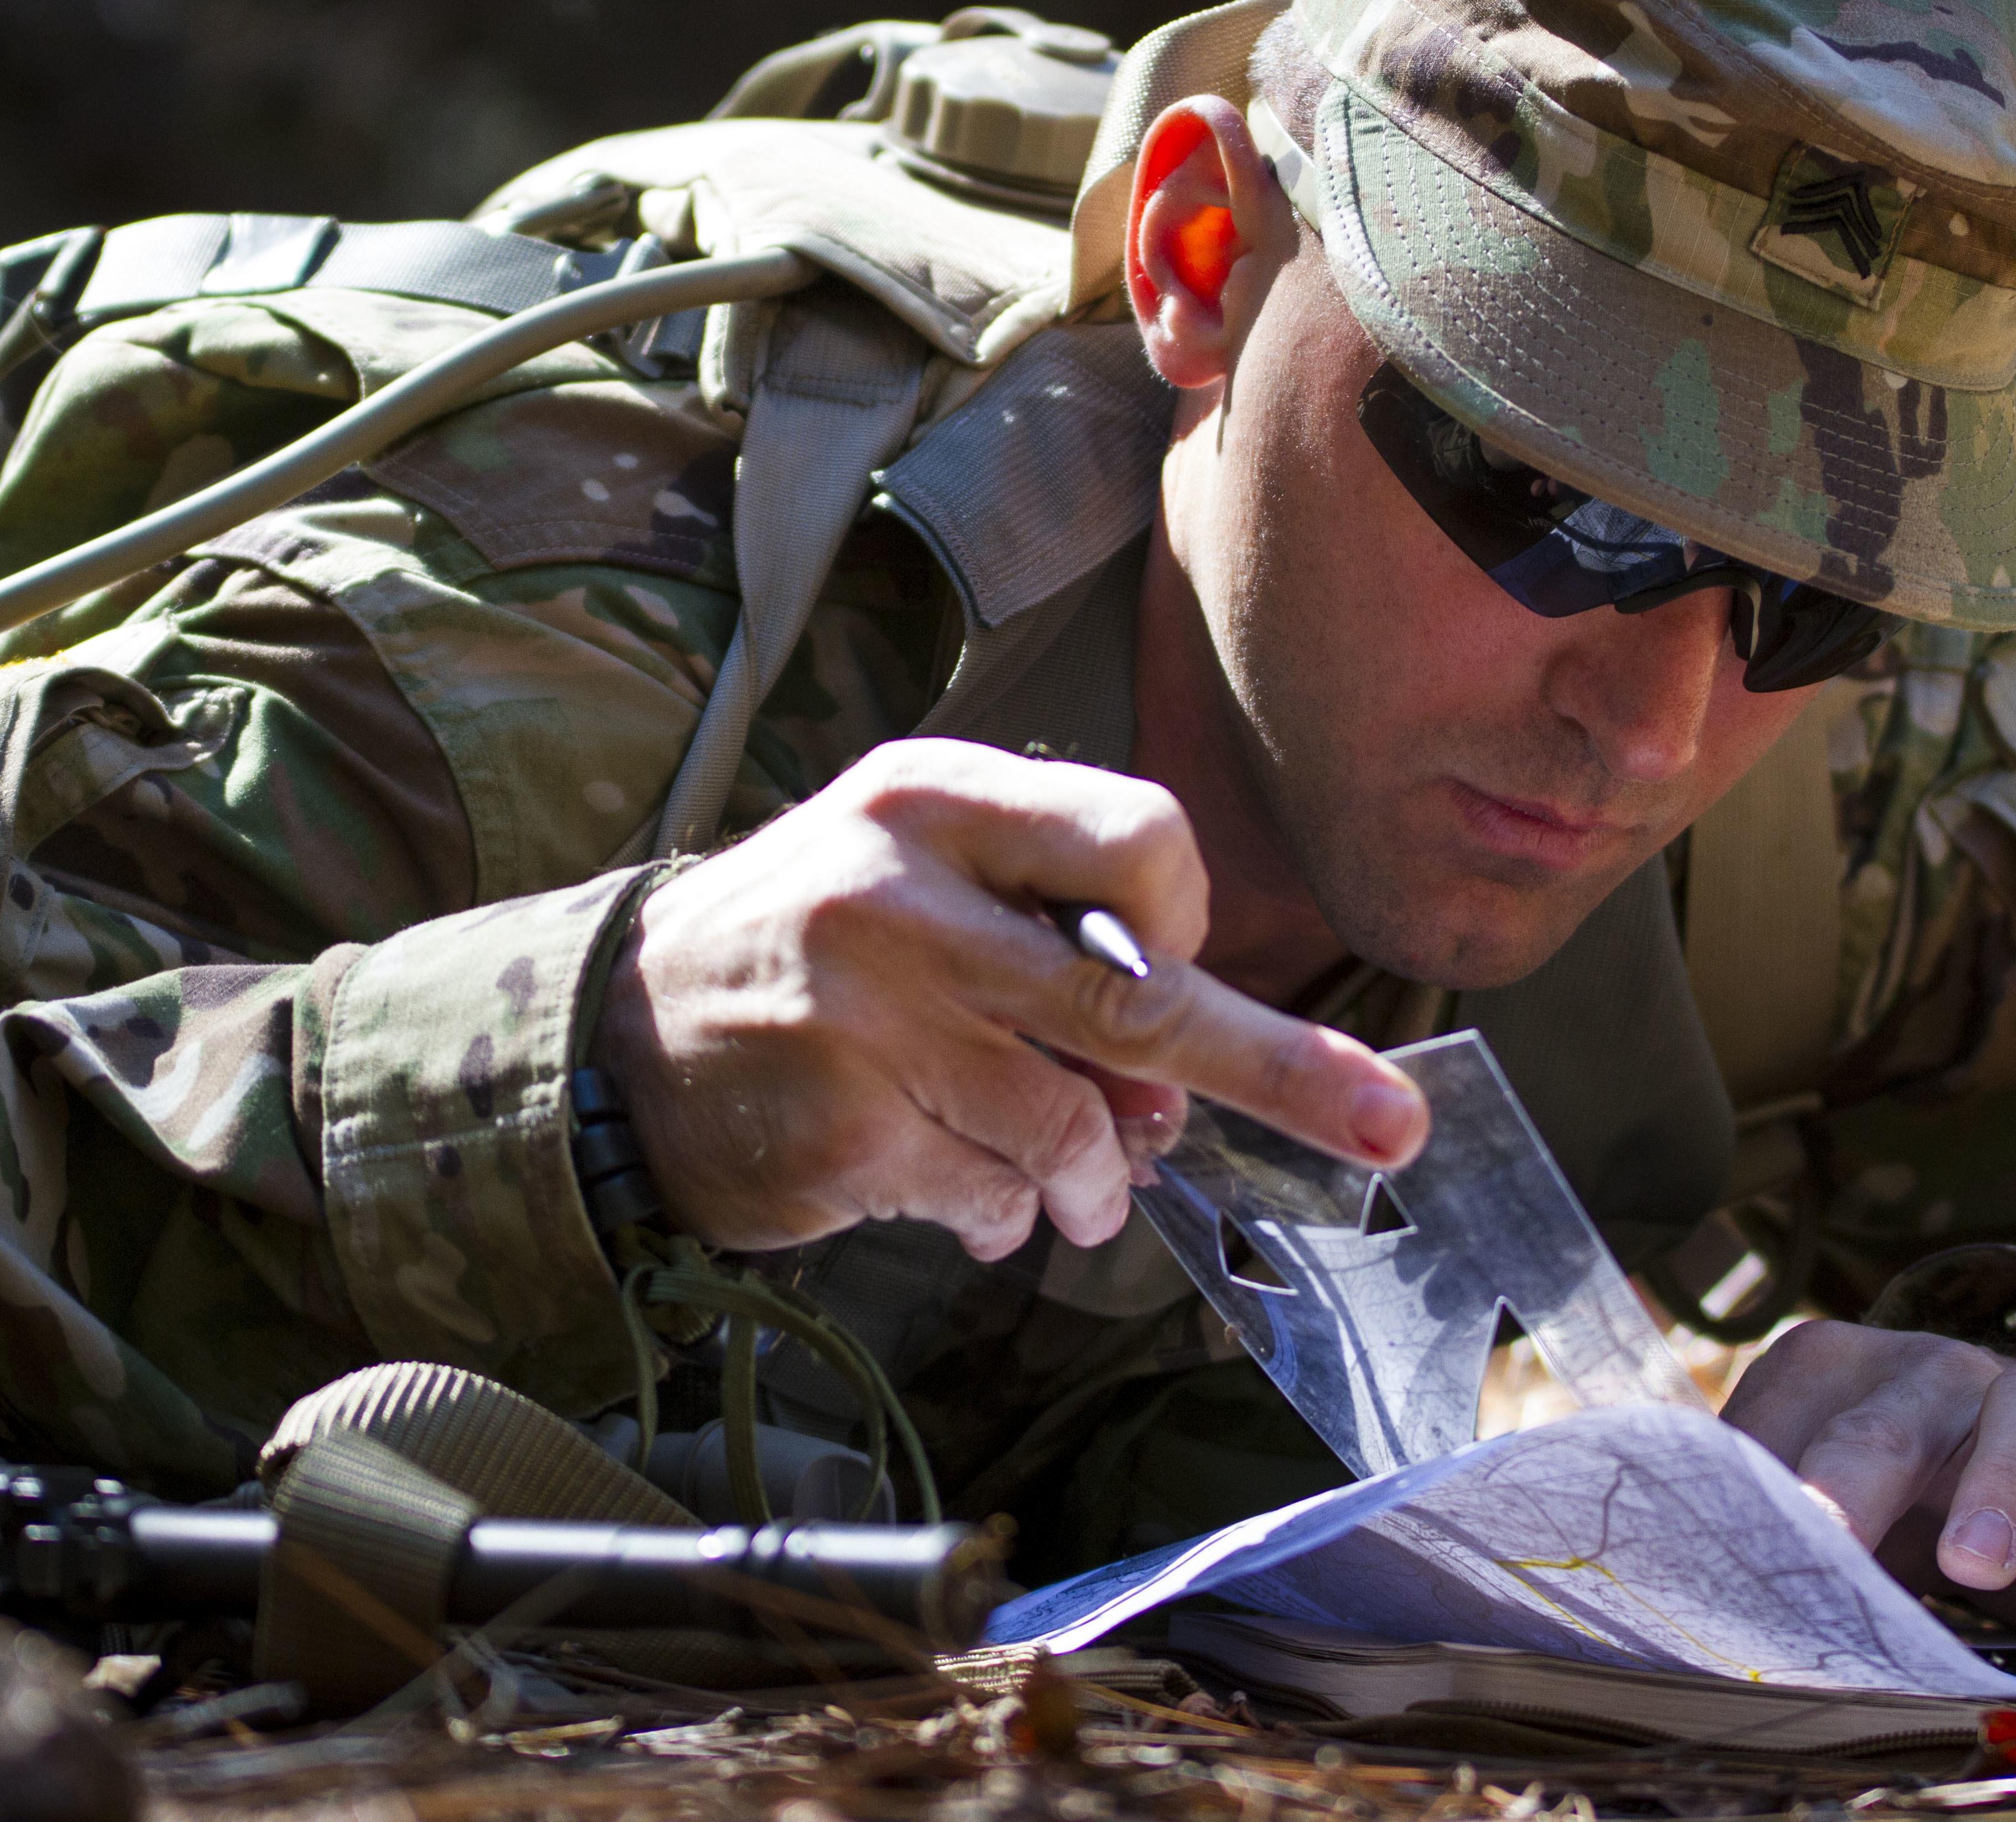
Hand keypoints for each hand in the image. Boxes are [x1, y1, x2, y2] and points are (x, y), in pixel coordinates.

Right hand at [594, 738, 1427, 1261]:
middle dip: (1280, 1071)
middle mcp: (904, 896)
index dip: (1183, 921)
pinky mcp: (841, 1130)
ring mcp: (866, 1018)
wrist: (626, 1027)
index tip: (1178, 963)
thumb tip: (1177, 1092)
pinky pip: (987, 1196)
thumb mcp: (930, 877)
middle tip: (1389, 1126)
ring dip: (1090, 1178)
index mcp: (941, 800)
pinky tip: (972, 1198)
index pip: (1141, 839)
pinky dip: (1004, 1215)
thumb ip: (1062, 951)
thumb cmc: (822, 942)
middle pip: (1138, 1000)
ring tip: (1066, 1184)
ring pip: (1066, 1126)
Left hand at [1720, 1318, 2015, 1633]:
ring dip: (2001, 1484)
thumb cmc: (1895, 1516)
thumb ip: (1773, 1543)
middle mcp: (1924, 1371)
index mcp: (1830, 1380)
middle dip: (1852, 1483)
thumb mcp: (1829, 1526)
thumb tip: (1705, 1612)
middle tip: (1826, 1546)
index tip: (1727, 1569)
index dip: (1755, 1496)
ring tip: (1975, 1567)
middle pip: (1885, 1424)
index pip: (1781, 1427)